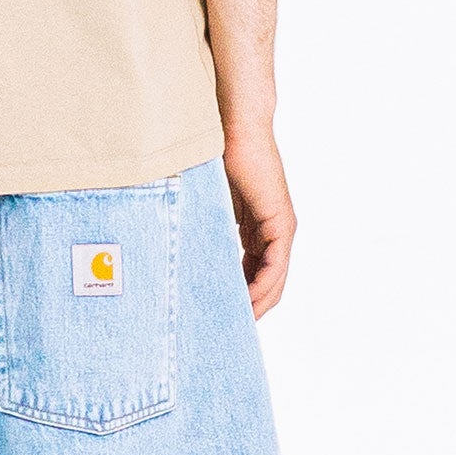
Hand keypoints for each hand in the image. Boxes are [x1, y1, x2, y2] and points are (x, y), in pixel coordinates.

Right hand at [222, 126, 296, 318]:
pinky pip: (274, 268)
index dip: (238, 294)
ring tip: (233, 324)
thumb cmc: (216, 153)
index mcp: (256, 225)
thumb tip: (174, 244)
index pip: (251, 270)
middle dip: (247, 306)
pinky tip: (246, 304)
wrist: (234, 126)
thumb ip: (204, 224)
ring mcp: (280, 227)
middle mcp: (273, 230)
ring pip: (272, 280)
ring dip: (255, 304)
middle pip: (265, 281)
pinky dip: (261, 289)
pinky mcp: (281, 224)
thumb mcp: (208, 200)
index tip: (218, 311)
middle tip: (224, 328)